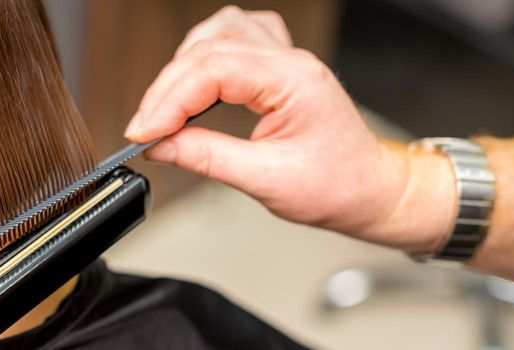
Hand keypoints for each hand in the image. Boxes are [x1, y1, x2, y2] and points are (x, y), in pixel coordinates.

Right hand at [125, 6, 453, 251]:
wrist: (369, 190)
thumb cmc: (338, 185)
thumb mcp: (267, 180)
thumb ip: (207, 157)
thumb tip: (162, 146)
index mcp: (293, 79)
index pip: (213, 71)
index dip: (169, 101)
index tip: (144, 132)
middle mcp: (289, 60)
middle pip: (208, 51)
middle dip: (167, 90)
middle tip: (146, 130)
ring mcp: (284, 59)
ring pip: (218, 34)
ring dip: (184, 65)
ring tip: (166, 106)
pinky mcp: (278, 68)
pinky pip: (234, 39)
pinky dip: (206, 56)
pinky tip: (196, 78)